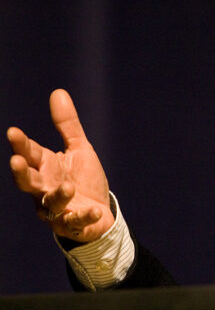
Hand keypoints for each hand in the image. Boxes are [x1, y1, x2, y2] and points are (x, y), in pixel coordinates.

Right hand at [8, 89, 114, 241]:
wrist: (99, 213)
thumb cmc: (83, 180)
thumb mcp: (79, 149)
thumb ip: (68, 125)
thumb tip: (58, 92)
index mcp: (46, 168)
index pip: (29, 154)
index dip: (21, 144)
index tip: (13, 132)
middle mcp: (45, 189)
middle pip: (28, 182)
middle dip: (21, 173)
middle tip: (16, 161)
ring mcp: (58, 210)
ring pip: (51, 204)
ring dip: (58, 196)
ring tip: (69, 187)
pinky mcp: (74, 225)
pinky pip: (76, 222)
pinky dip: (84, 216)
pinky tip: (94, 209)